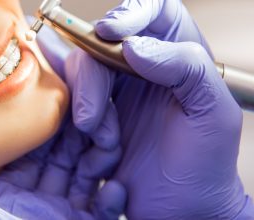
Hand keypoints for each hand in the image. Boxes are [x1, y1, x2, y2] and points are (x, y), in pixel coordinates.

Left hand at [0, 120, 124, 219]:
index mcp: (18, 194)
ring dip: (101, 163)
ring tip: (107, 154)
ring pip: (88, 176)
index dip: (45, 133)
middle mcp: (44, 200)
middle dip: (80, 142)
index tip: (59, 113)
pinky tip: (114, 190)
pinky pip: (104, 206)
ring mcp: (69, 211)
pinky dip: (111, 199)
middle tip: (91, 128)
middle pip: (64, 159)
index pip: (32, 155)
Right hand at [36, 0, 253, 218]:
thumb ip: (187, 67)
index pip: (155, 13)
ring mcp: (117, 93)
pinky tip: (92, 141)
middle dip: (93, 78)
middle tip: (93, 117)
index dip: (130, 12)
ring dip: (85, 104)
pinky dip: (75, 118)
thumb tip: (136, 47)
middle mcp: (145, 71)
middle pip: (103, 44)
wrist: (181, 209)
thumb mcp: (212, 114)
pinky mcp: (97, 116)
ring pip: (83, 73)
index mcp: (178, 60)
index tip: (110, 31)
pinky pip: (72, 100)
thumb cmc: (204, 166)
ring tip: (102, 140)